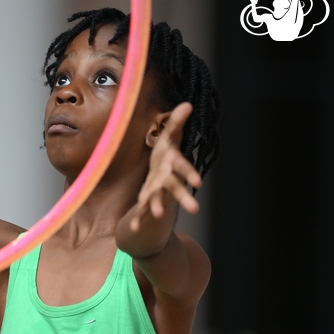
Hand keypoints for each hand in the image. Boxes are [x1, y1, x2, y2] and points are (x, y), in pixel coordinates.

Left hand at [130, 102, 201, 231]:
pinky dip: (139, 220)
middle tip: (195, 210)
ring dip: (158, 208)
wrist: (161, 173)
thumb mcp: (170, 136)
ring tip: (158, 216)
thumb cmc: (166, 153)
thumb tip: (187, 104)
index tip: (198, 182)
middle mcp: (166, 179)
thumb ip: (176, 122)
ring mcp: (157, 190)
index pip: (182, 167)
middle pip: (175, 188)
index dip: (189, 173)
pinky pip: (142, 210)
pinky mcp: (147, 198)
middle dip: (183, 197)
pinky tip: (134, 230)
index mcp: (171, 164)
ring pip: (158, 200)